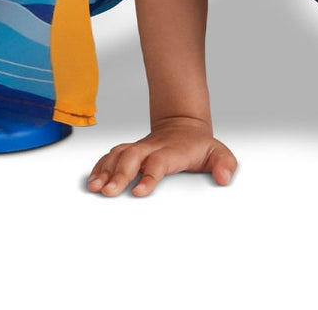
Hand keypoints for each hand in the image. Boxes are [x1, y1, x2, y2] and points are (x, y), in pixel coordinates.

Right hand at [87, 117, 236, 197]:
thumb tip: (224, 178)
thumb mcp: (218, 152)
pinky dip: (99, 167)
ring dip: (104, 171)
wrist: (183, 126)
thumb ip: (225, 164)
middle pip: (131, 157)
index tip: (139, 191)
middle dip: (119, 175)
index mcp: (172, 151)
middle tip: (109, 192)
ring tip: (94, 188)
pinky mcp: (129, 151)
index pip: (159, 162)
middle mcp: (151, 148)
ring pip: (117, 155)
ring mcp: (139, 148)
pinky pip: (110, 156)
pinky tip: (92, 181)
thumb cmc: (199, 146)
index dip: (149, 176)